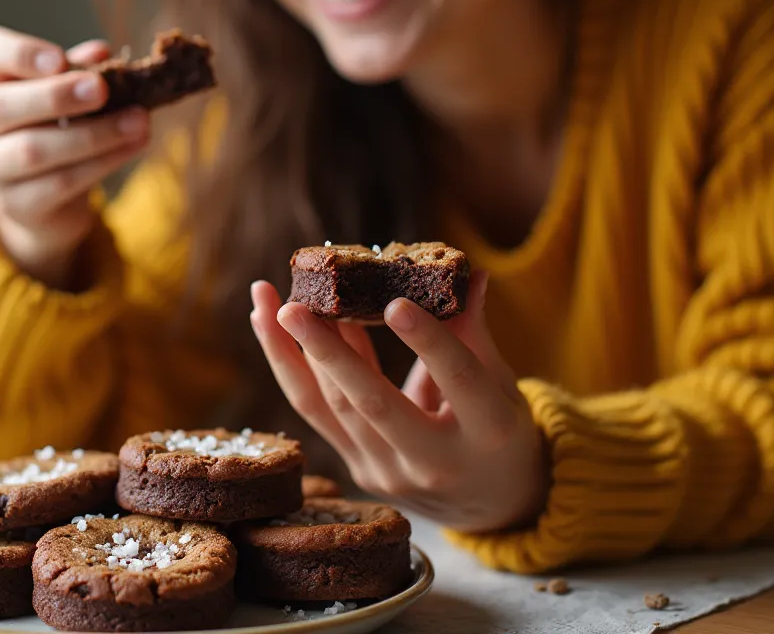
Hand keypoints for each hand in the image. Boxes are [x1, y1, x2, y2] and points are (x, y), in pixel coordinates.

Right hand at [0, 25, 149, 285]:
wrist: (47, 199)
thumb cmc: (58, 128)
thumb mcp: (70, 94)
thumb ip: (82, 70)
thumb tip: (100, 52)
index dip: (19, 53)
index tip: (59, 59)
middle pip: (2, 107)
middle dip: (56, 97)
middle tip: (102, 90)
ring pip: (33, 150)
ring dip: (93, 135)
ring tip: (138, 122)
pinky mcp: (14, 203)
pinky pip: (59, 183)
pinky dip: (102, 163)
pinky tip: (133, 146)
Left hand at [250, 272, 548, 532]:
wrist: (494, 504)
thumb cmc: (502, 429)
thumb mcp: (503, 383)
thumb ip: (475, 329)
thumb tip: (466, 270)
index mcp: (489, 434)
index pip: (458, 380)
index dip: (428, 342)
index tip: (395, 302)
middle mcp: (434, 462)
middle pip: (373, 405)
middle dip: (329, 354)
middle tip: (294, 307)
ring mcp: (390, 472)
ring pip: (332, 409)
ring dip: (294, 353)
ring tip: (269, 304)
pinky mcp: (359, 470)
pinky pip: (317, 414)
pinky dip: (291, 369)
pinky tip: (269, 328)